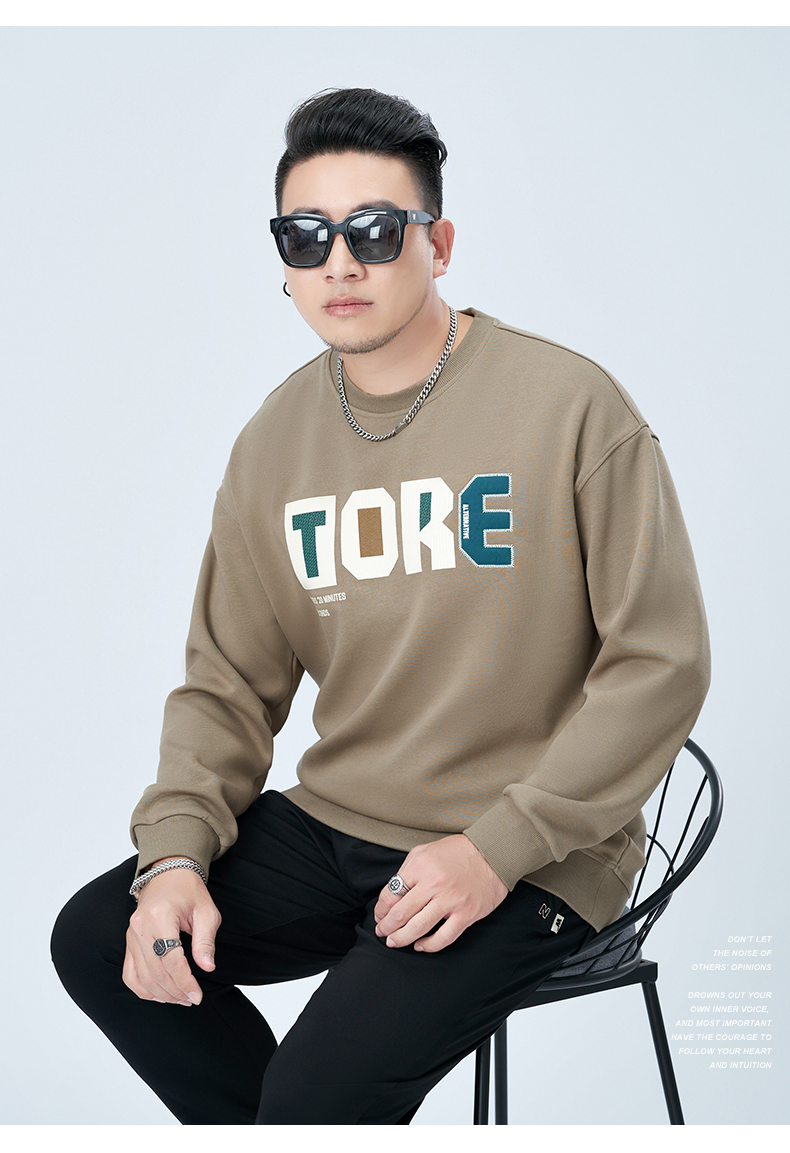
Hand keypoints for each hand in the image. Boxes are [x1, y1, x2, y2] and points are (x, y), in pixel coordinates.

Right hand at [123, 862, 220, 1005]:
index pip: (171, 960)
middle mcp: (140, 927)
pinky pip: (130, 974)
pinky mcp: (129, 942)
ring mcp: (131, 935)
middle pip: (155, 972)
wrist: (168, 874)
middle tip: (192, 999)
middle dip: (175, 991)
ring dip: (161, 994)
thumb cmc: (189, 891)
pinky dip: (143, 989)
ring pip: (141, 977)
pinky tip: (160, 995)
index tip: (197, 995)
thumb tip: (207, 967)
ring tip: (180, 999)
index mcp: (160, 916)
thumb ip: (205, 940)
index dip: (184, 982)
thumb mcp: (206, 912)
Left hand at [373, 835, 507, 953]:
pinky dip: (428, 945)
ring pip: (418, 928)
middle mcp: (433, 884)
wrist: (492, 852)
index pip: (390, 894)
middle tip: (381, 932)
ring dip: (401, 939)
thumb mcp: (424, 851)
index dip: (380, 909)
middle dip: (386, 927)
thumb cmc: (456, 852)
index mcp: (420, 866)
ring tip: (393, 942)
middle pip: (401, 914)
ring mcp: (451, 901)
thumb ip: (407, 872)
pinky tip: (420, 945)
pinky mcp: (466, 914)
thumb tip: (392, 896)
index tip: (379, 915)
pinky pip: (443, 937)